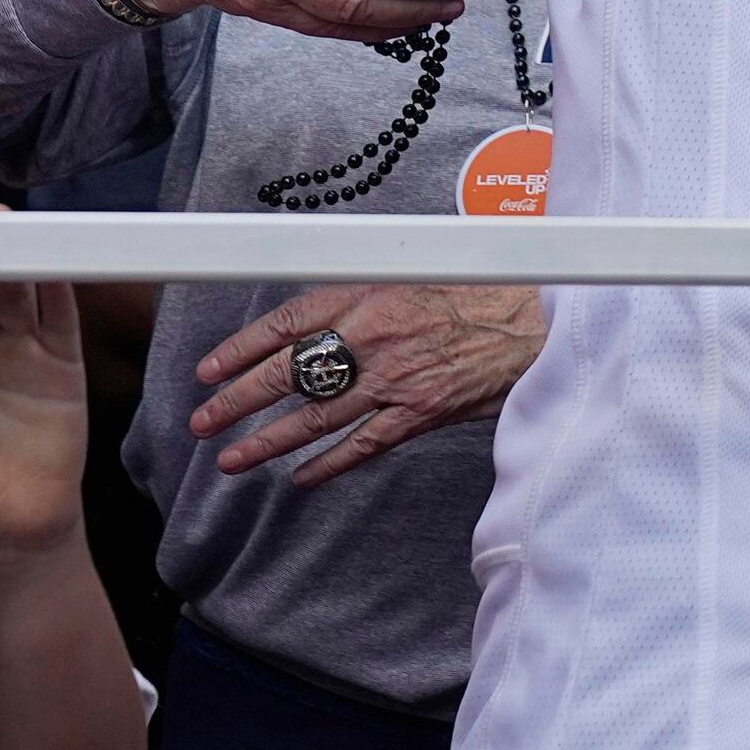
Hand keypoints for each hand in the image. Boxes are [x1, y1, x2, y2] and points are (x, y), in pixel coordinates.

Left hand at [187, 282, 545, 482]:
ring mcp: (396, 378)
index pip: (288, 321)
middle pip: (289, 371)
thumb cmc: (491, 291)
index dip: (242, 347)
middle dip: (238, 400)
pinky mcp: (420, 412)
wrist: (546, 321)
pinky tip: (302, 478)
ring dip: (268, 441)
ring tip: (231, 459)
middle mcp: (376, 336)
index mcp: (373, 292)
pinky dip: (329, 465)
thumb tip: (326, 308)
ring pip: (316, 416)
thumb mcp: (424, 272)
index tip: (211, 369)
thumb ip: (373, 291)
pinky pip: (363, 445)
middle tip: (204, 421)